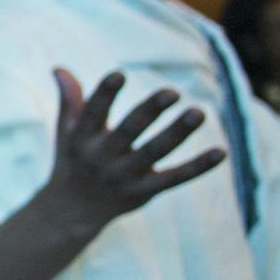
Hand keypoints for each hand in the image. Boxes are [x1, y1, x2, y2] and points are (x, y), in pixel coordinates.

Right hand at [37, 70, 225, 240]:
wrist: (72, 211)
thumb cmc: (72, 161)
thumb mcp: (66, 132)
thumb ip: (70, 101)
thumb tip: (60, 68)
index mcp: (81, 140)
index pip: (92, 114)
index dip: (104, 94)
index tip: (119, 74)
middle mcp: (101, 158)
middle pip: (128, 132)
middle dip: (149, 112)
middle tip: (172, 91)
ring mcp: (124, 176)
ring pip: (154, 152)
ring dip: (177, 133)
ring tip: (199, 112)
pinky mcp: (144, 191)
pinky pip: (174, 178)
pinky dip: (198, 167)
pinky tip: (220, 152)